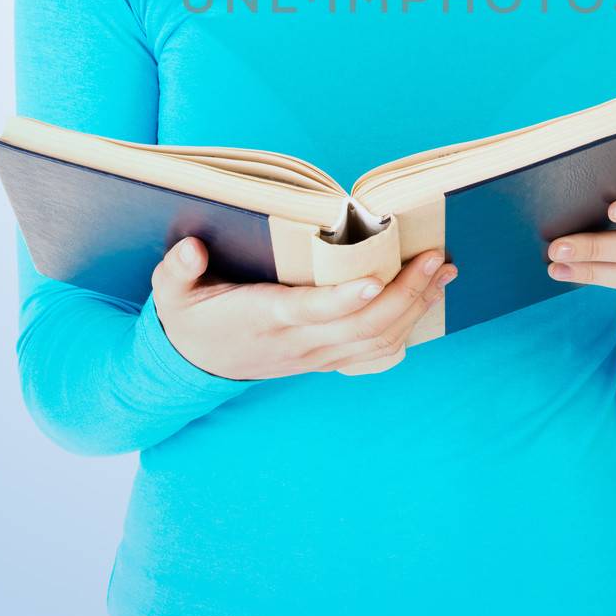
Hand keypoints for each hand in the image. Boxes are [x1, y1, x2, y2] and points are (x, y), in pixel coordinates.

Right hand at [151, 238, 457, 378]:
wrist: (192, 366)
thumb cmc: (189, 318)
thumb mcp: (171, 292)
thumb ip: (177, 269)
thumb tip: (191, 249)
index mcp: (262, 319)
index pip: (309, 311)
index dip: (343, 299)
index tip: (376, 279)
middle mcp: (296, 341)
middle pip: (359, 327)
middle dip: (404, 295)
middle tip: (436, 259)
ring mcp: (314, 354)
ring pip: (374, 341)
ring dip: (414, 308)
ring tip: (444, 273)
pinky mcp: (323, 358)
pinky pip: (373, 352)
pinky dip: (405, 329)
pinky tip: (426, 302)